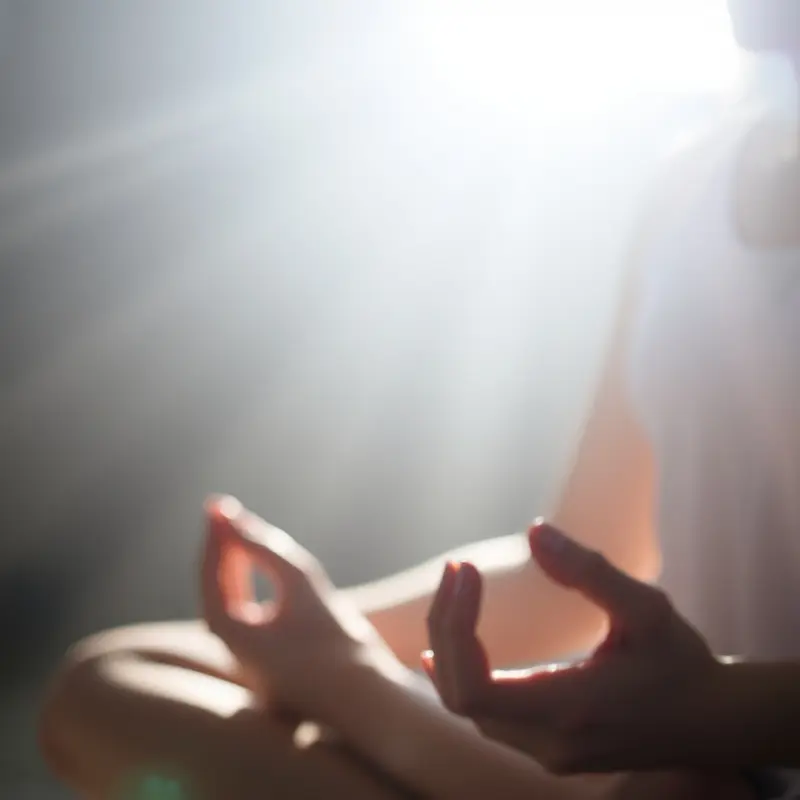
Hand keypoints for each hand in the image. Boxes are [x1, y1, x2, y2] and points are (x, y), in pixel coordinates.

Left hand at [202, 495, 392, 716]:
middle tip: (226, 511)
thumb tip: (232, 520)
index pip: (211, 574)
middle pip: (218, 588)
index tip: (218, 505)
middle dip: (223, 547)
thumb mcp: (301, 581)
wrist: (369, 698)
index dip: (215, 536)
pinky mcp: (271, 664)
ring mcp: (251, 661)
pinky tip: (262, 566)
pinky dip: (250, 585)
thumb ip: (265, 548)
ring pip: (232, 602)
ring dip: (236, 564)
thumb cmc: (336, 638)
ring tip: (240, 531)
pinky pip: (250, 616)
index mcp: (230, 635)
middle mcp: (233, 653)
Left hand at [424, 522, 722, 772]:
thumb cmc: (682, 663)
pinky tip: (452, 647)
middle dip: (446, 627)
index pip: (473, 687)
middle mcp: (549, 743)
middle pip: (458, 695)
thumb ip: (590, 571)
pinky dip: (462, 675)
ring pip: (468, 708)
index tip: (465, 571)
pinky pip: (486, 716)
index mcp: (569, 710)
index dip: (453, 627)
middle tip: (457, 571)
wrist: (714, 722)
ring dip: (452, 648)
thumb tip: (534, 532)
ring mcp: (547, 754)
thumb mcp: (648, 609)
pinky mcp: (549, 751)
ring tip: (456, 592)